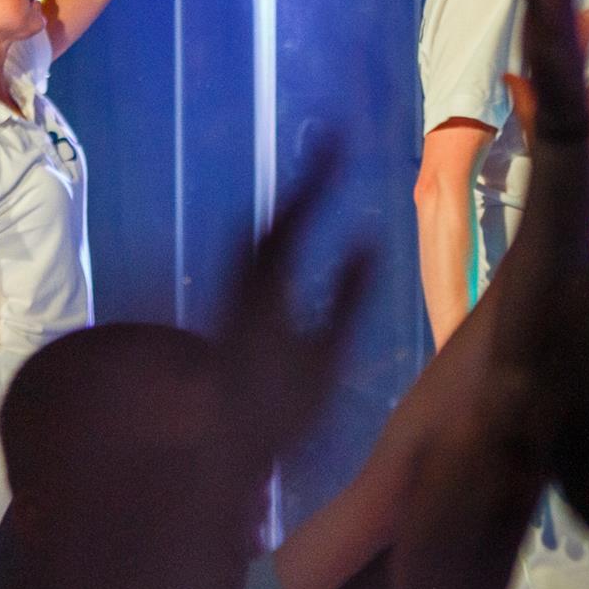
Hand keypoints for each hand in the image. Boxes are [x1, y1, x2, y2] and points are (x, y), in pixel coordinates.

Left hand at [216, 147, 371, 482]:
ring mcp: (229, 296)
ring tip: (314, 191)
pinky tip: (289, 244)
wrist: (218, 446)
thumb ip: (349, 294)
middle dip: (302, 187)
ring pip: (253, 238)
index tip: (339, 142)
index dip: (317, 179)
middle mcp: (241, 280)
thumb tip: (369, 237)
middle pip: (268, 222)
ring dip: (285, 211)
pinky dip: (274, 239)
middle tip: (330, 157)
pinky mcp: (225, 311)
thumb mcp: (326, 353)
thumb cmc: (278, 406)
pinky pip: (250, 259)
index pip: (293, 219)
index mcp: (267, 283)